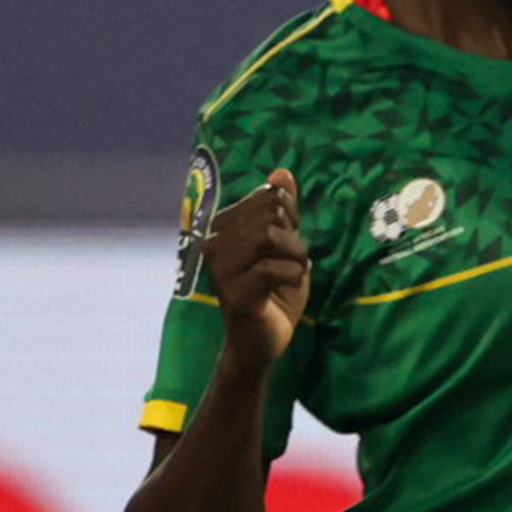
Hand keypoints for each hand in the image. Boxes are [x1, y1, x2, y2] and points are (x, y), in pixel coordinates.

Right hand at [205, 172, 308, 363]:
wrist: (263, 339)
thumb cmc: (274, 291)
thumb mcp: (284, 245)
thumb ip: (282, 209)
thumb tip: (281, 172)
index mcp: (224, 227)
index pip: (268, 197)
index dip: (291, 215)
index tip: (292, 237)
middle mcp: (215, 243)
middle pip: (269, 214)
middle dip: (295, 236)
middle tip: (297, 259)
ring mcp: (221, 269)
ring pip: (269, 236)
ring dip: (296, 255)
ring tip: (296, 271)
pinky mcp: (235, 294)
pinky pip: (272, 269)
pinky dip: (293, 274)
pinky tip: (290, 284)